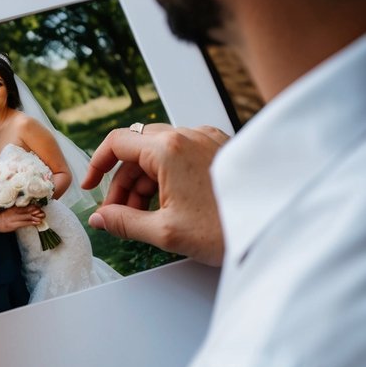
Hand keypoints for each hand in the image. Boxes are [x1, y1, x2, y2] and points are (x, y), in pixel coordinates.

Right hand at [0, 204, 44, 231]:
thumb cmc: (3, 216)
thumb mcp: (10, 210)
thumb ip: (17, 209)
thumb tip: (27, 209)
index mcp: (15, 207)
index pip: (26, 206)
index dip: (34, 207)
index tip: (40, 207)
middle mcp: (16, 211)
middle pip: (28, 211)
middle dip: (37, 212)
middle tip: (44, 213)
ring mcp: (15, 218)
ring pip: (28, 216)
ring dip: (36, 217)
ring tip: (43, 217)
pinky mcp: (14, 224)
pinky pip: (25, 223)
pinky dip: (32, 222)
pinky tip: (37, 222)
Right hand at [83, 123, 229, 265]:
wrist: (275, 230)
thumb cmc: (226, 229)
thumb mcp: (166, 232)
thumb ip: (124, 222)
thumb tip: (100, 220)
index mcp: (169, 148)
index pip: (117, 142)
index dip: (97, 165)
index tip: (91, 186)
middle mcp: (187, 134)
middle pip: (138, 149)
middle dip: (123, 181)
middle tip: (120, 213)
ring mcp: (206, 138)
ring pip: (159, 151)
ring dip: (145, 179)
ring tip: (146, 214)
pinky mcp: (221, 146)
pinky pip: (182, 152)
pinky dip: (168, 173)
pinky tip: (171, 202)